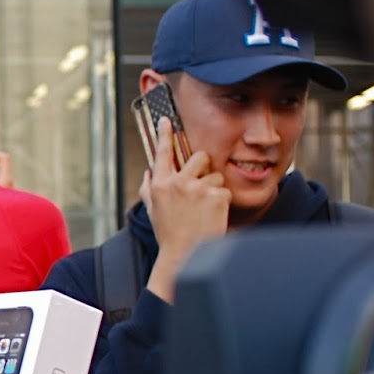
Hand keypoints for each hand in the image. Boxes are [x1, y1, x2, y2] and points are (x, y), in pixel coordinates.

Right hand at [141, 116, 229, 303]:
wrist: (186, 254)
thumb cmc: (169, 234)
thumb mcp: (153, 211)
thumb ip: (149, 188)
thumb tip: (149, 171)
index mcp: (159, 184)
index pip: (163, 152)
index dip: (165, 134)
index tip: (166, 119)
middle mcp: (177, 183)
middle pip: (200, 157)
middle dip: (204, 168)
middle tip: (201, 186)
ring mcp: (198, 188)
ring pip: (216, 175)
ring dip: (214, 189)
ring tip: (205, 209)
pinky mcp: (216, 196)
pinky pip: (224, 191)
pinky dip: (222, 203)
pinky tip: (213, 216)